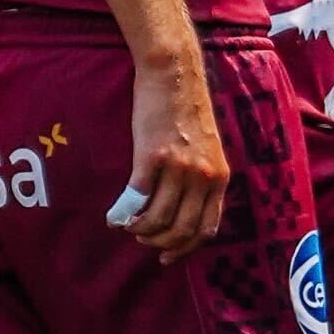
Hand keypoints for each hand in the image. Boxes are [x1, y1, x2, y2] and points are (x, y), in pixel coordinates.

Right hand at [121, 48, 228, 262]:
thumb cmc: (187, 111)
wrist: (174, 76)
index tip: (168, 257)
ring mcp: (178, 168)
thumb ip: (202, 179)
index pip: (207, 228)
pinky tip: (114, 217)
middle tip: (143, 241)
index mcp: (219, 177)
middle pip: (182, 230)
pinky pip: (136, 200)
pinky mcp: (151, 157)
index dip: (186, 249)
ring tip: (129, 227)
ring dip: (140, 231)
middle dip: (160, 244)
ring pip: (158, 220)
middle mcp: (202, 177)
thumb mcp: (208, 150)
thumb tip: (186, 209)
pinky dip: (123, 215)